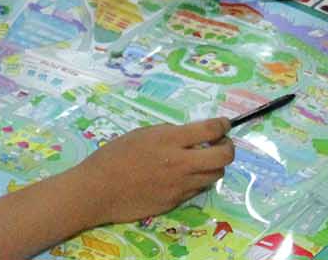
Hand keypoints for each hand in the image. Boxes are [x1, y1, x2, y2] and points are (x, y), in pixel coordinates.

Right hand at [76, 118, 234, 224]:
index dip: (223, 125)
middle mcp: (180, 162)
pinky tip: (184, 176)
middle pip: (224, 157)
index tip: (224, 124)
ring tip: (202, 160)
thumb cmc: (114, 156)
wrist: (98, 190)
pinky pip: (197, 190)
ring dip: (213, 165)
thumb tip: (191, 136)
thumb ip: (169, 134)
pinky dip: (197, 180)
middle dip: (228, 148)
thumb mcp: (142, 134)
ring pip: (215, 175)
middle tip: (221, 144)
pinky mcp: (175, 202)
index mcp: (170, 139)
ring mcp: (180, 185)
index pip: (211, 130)